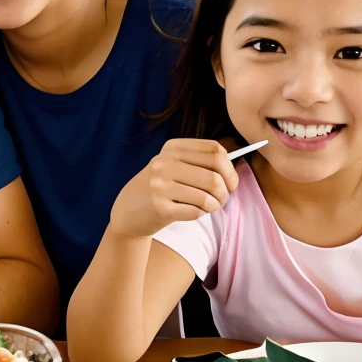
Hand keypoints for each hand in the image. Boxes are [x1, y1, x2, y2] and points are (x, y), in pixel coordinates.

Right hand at [106, 138, 239, 240]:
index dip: (230, 169)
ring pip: (208, 196)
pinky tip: (194, 212)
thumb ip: (201, 162)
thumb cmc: (161, 187)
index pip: (215, 151)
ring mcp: (160, 185)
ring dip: (215, 205)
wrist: (128, 209)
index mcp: (172, 148)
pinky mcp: (160, 208)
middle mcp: (164, 163)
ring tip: (209, 207)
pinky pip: (196, 212)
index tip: (230, 182)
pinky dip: (202, 214)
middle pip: (215, 175)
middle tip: (222, 199)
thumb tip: (234, 174)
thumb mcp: (175, 165)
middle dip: (226, 191)